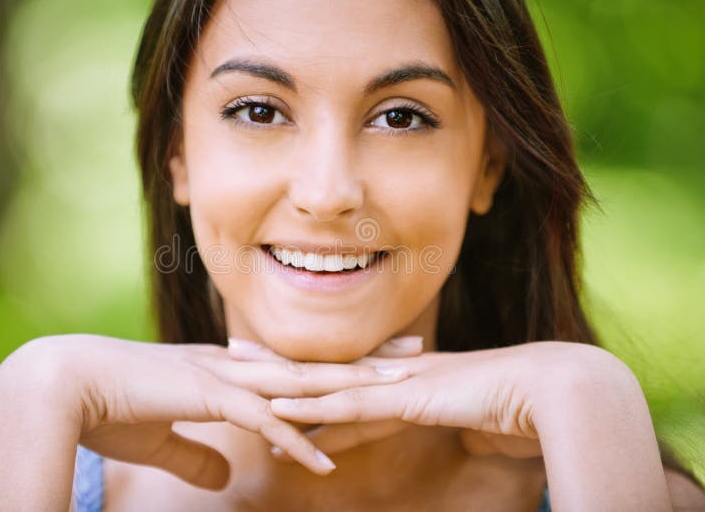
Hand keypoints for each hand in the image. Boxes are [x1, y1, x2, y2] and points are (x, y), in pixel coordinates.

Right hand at [33, 334, 410, 487]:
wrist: (65, 385)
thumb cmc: (111, 405)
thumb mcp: (165, 437)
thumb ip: (199, 453)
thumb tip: (228, 472)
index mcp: (228, 369)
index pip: (296, 363)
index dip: (339, 361)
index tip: (376, 358)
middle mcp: (233, 366)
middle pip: (314, 362)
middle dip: (366, 358)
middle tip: (416, 351)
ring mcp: (223, 378)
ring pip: (301, 382)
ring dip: (349, 388)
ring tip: (398, 391)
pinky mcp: (206, 398)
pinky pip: (260, 422)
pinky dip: (293, 442)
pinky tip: (323, 463)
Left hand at [264, 341, 622, 460]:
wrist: (556, 392)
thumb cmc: (520, 408)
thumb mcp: (474, 420)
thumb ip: (454, 423)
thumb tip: (457, 435)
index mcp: (407, 375)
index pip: (346, 373)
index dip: (309, 369)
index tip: (273, 366)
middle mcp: (395, 372)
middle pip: (325, 367)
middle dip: (278, 364)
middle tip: (233, 355)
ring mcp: (400, 382)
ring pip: (328, 381)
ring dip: (281, 380)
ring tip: (237, 376)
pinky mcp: (408, 398)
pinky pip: (351, 404)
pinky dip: (313, 407)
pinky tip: (278, 407)